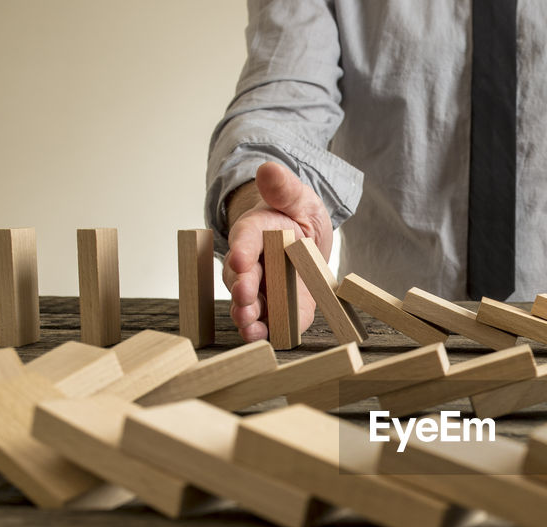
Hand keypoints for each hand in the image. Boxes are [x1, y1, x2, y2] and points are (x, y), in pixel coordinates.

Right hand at [224, 162, 333, 342]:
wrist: (306, 241)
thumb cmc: (297, 217)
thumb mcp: (299, 198)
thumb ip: (284, 188)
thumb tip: (268, 168)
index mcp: (255, 232)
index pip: (245, 240)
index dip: (242, 250)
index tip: (240, 259)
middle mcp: (251, 263)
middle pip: (240, 277)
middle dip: (242, 288)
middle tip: (245, 296)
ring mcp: (262, 288)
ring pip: (248, 303)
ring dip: (247, 314)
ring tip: (250, 323)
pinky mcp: (279, 309)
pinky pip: (270, 321)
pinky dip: (266, 331)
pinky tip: (265, 338)